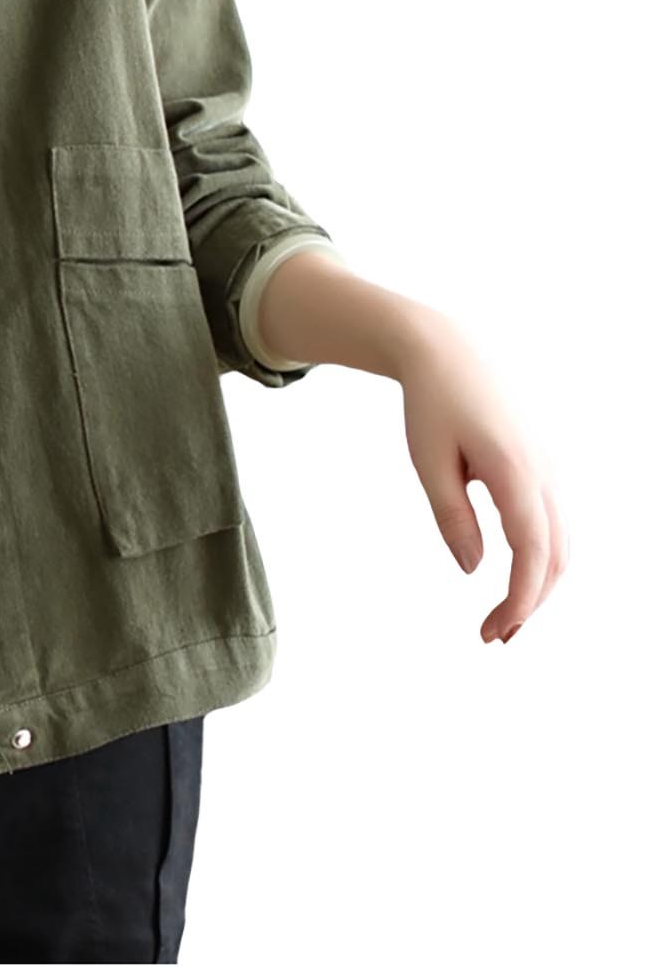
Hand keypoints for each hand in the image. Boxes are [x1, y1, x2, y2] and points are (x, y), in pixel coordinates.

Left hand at [395, 316, 567, 643]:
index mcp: (513, 469)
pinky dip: (541, 558)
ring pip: (560, 542)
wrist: (447, 353)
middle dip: (530, 602)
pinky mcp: (540, 467)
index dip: (520, 597)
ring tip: (501, 617)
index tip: (495, 630)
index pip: (531, 551)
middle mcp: (541, 472)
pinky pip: (552, 522)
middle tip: (492, 636)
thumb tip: (473, 569)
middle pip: (555, 555)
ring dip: (539, 583)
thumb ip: (452, 516)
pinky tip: (514, 577)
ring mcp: (547, 469)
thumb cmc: (432, 404)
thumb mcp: (429, 460)